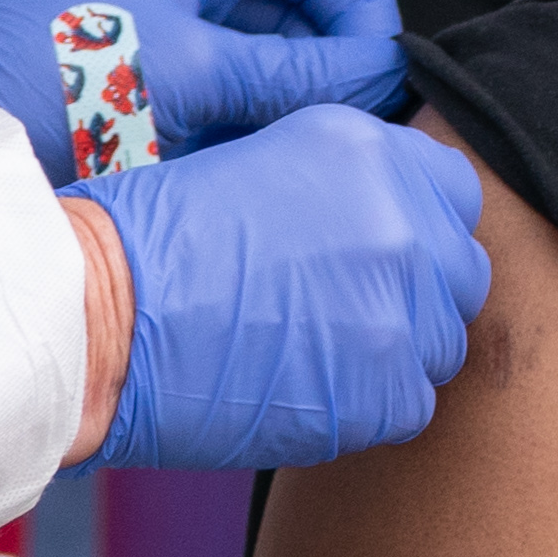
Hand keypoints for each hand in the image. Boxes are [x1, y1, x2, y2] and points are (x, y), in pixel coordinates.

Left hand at [0, 0, 409, 161]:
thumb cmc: (44, 78)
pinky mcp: (161, 69)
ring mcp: (173, 15)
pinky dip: (264, 115)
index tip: (383, 66)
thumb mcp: (189, 72)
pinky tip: (276, 151)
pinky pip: (239, 84)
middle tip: (365, 113)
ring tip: (322, 137)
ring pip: (275, 46)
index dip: (361, 2)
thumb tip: (381, 77)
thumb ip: (293, 72)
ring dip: (302, 91)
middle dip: (336, 53)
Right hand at [77, 106, 494, 469]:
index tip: (381, 251)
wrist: (96, 320)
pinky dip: (369, 405)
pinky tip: (305, 390)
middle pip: (461, 270)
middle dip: (415, 291)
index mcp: (368, 152)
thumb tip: (394, 216)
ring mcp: (401, 310)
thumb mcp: (259, 165)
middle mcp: (401, 223)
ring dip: (395, 350)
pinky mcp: (386, 391)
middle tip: (343, 310)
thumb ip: (346, 185)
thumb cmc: (148, 246)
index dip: (420, 224)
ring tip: (314, 353)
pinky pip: (414, 404)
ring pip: (442, 340)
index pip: (455, 190)